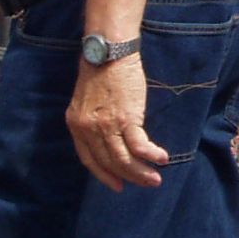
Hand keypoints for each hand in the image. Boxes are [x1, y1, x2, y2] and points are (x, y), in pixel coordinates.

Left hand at [66, 55, 167, 191]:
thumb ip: (93, 120)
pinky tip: (162, 158)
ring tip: (155, 179)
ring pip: (124, 159)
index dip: (104, 175)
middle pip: (109, 163)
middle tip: (146, 183)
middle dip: (129, 177)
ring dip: (142, 173)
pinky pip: (140, 146)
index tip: (118, 185)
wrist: (109, 52)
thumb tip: (110, 138)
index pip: (89, 159)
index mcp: (76, 125)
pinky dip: (151, 156)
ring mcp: (107, 126)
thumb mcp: (87, 100)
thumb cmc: (101, 70)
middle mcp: (88, 129)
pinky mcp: (126, 119)